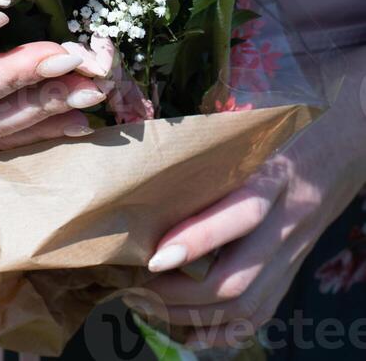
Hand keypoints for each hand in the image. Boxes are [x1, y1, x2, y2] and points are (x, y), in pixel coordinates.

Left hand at [128, 47, 365, 350]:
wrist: (337, 157)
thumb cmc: (279, 139)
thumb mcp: (249, 140)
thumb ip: (213, 159)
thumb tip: (152, 176)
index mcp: (275, 179)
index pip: (241, 215)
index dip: (198, 241)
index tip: (154, 259)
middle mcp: (287, 224)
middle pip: (238, 278)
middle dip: (181, 296)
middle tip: (135, 290)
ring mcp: (292, 255)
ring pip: (246, 305)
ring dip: (193, 317)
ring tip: (149, 308)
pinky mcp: (291, 273)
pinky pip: (260, 314)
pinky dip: (222, 331)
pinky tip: (189, 333)